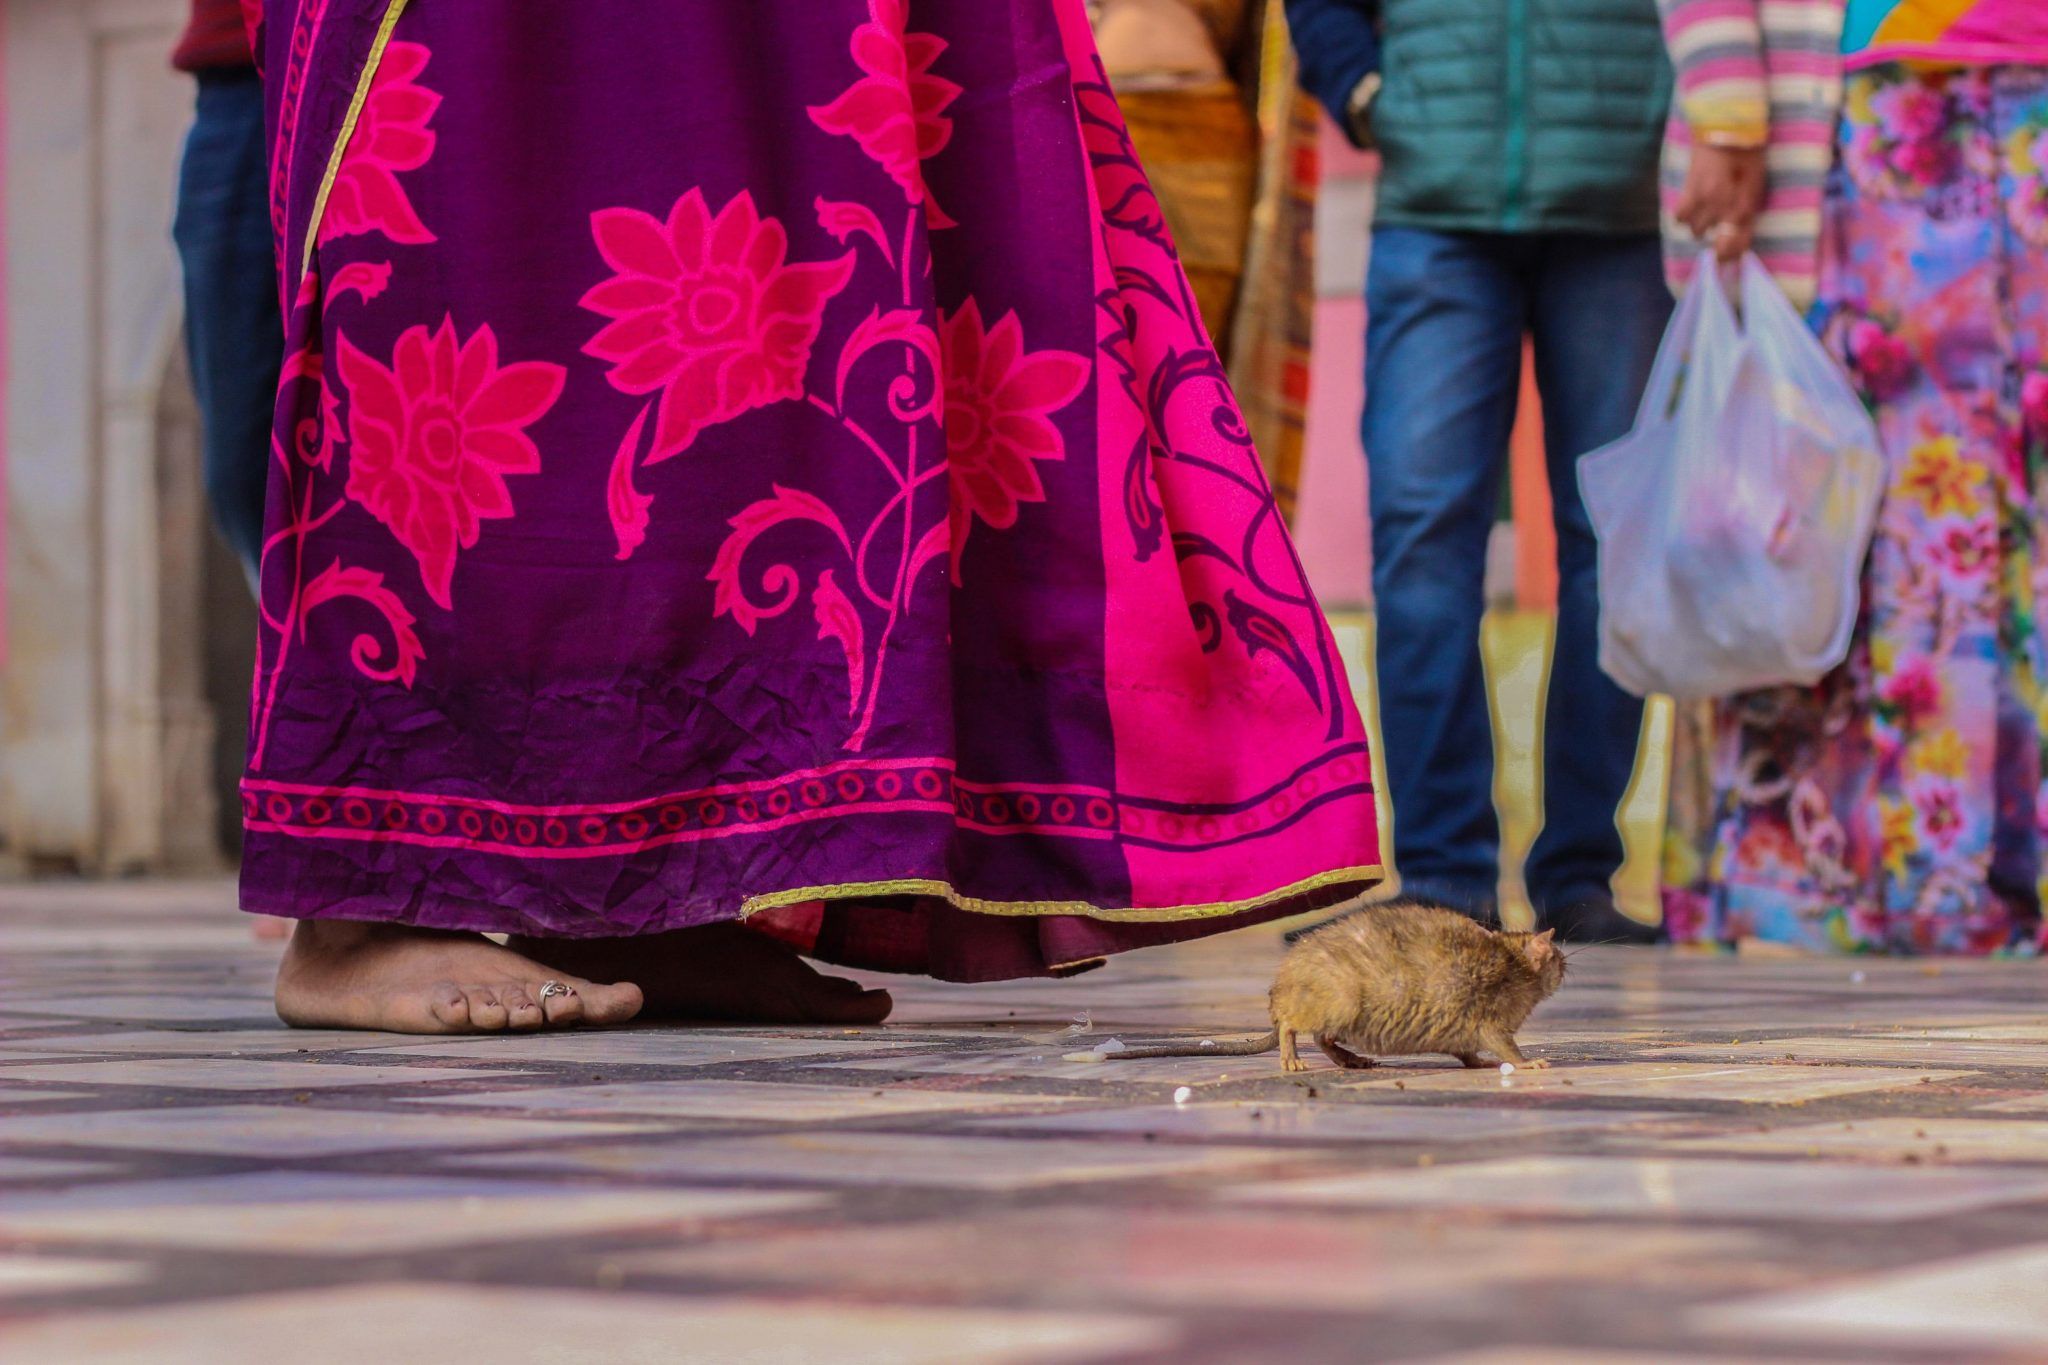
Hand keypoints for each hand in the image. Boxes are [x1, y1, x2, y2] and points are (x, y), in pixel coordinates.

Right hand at [1676, 144, 1765, 261]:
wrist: (1726, 125)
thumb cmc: (1747, 149)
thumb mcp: (1757, 178)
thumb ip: (1749, 204)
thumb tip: (1740, 228)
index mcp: (1745, 203)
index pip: (1737, 240)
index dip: (1731, 254)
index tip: (1725, 258)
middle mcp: (1724, 205)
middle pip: (1715, 239)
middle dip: (1717, 240)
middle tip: (1719, 232)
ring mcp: (1705, 198)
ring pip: (1696, 229)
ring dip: (1701, 226)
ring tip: (1706, 215)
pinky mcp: (1689, 189)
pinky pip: (1681, 215)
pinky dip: (1684, 216)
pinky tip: (1690, 209)